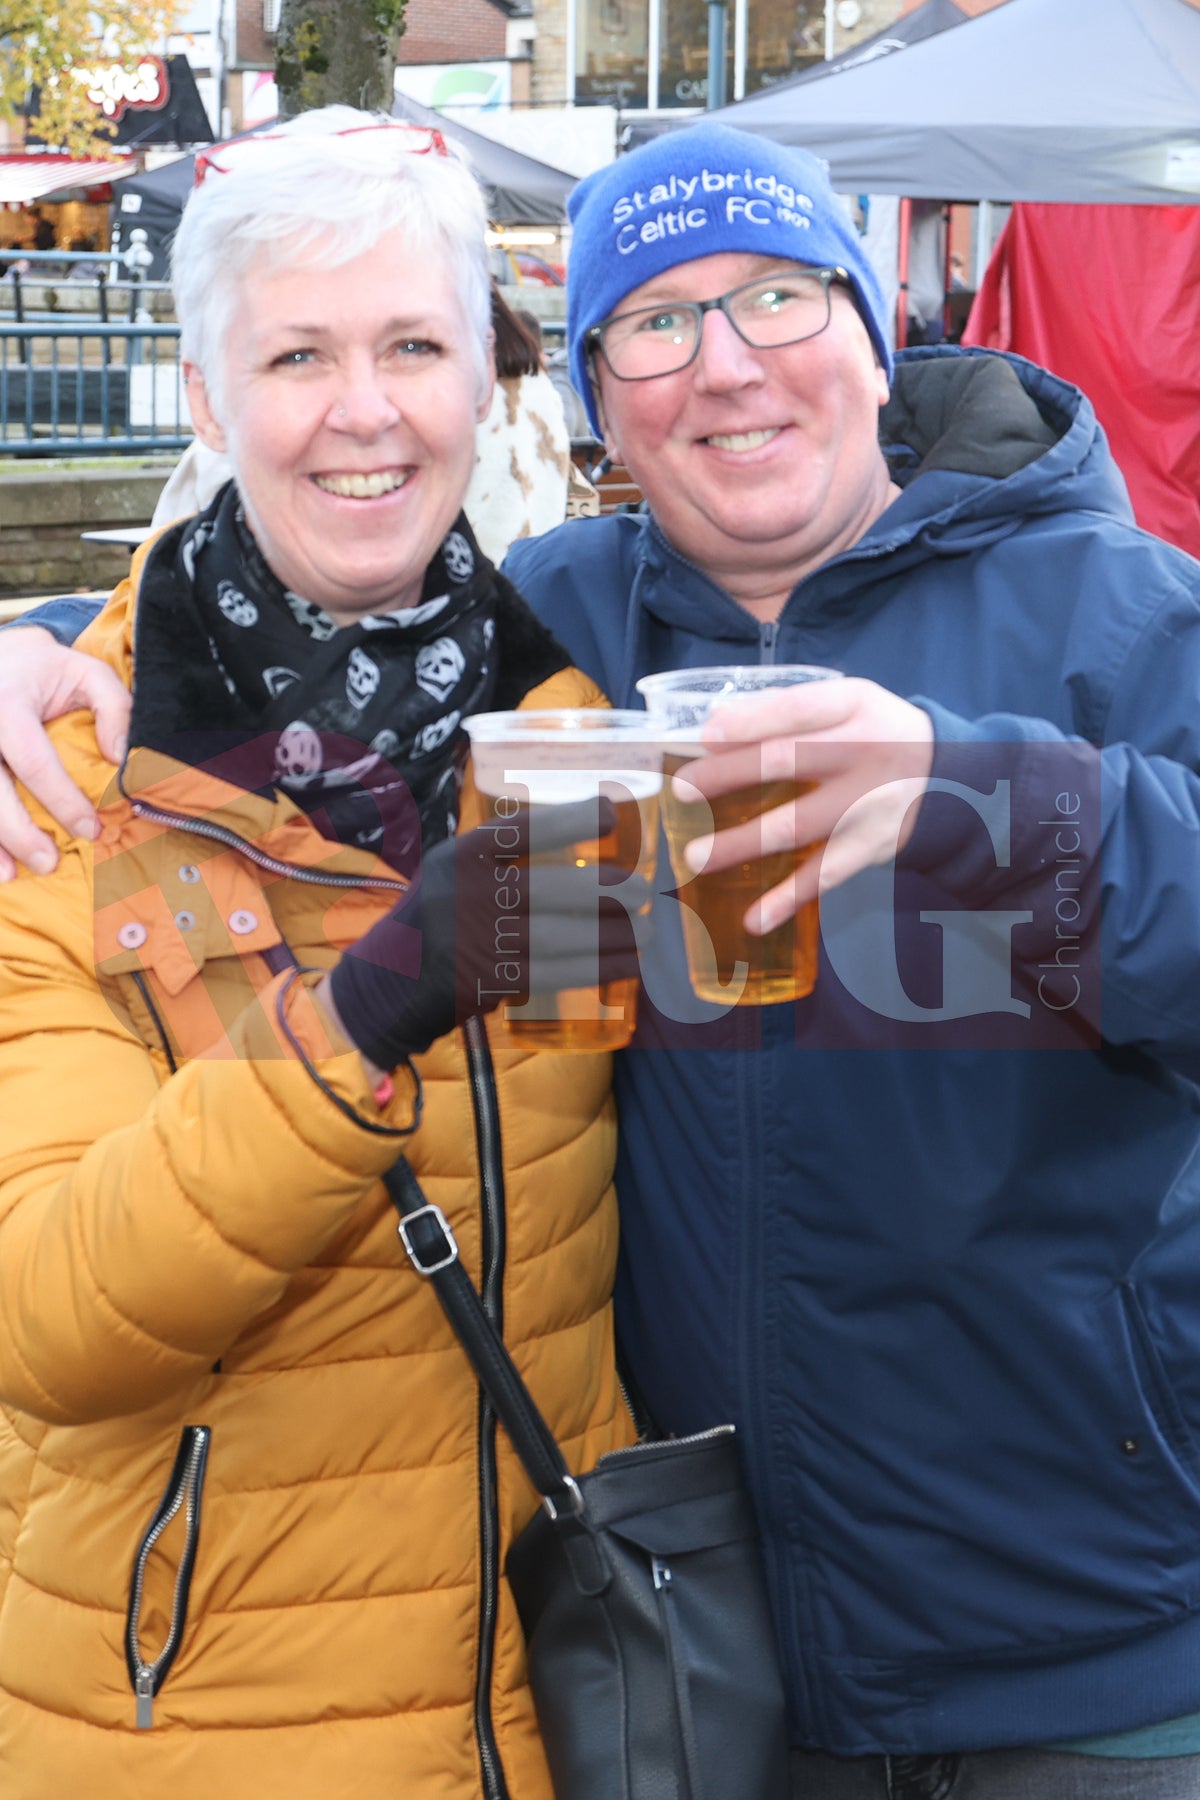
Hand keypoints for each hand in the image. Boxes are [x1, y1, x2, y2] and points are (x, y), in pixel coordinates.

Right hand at [0, 627, 130, 878]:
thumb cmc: (42, 671)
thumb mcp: (86, 672)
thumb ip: (115, 708)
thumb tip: (120, 757)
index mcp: (7, 705)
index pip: (35, 763)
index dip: (63, 802)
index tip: (90, 830)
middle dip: (19, 832)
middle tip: (49, 863)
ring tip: (10, 875)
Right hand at [327, 797, 649, 1068]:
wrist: (387, 982)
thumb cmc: (434, 919)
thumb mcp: (451, 873)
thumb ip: (499, 860)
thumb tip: (577, 850)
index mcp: (460, 858)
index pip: (522, 831)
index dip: (569, 819)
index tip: (610, 811)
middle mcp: (469, 896)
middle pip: (553, 889)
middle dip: (607, 891)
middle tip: (643, 893)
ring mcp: (480, 941)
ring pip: (561, 936)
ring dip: (612, 936)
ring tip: (648, 933)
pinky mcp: (491, 981)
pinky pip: (556, 972)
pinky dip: (596, 968)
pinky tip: (627, 965)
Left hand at [676, 678, 933, 933]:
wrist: (955, 780)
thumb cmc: (879, 734)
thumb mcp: (850, 705)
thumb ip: (792, 712)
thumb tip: (718, 728)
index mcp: (854, 705)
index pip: (799, 708)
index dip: (751, 722)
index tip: (706, 736)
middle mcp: (864, 751)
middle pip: (788, 760)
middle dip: (729, 775)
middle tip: (682, 790)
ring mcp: (868, 803)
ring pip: (797, 823)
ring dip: (742, 843)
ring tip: (696, 856)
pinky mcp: (871, 846)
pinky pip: (824, 875)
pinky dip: (788, 899)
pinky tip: (754, 918)